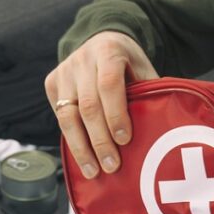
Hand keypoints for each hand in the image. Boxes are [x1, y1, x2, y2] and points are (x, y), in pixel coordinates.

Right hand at [45, 31, 158, 178]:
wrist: (102, 42)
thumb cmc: (128, 64)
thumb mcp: (143, 70)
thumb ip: (150, 93)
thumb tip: (162, 128)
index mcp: (108, 51)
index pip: (108, 84)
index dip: (116, 114)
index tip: (125, 140)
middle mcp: (82, 59)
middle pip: (87, 105)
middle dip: (99, 140)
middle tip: (112, 166)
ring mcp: (64, 71)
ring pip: (67, 116)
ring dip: (81, 148)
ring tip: (93, 171)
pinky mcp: (52, 83)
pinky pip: (59, 118)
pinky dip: (72, 141)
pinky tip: (82, 159)